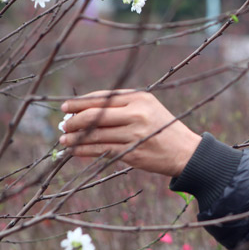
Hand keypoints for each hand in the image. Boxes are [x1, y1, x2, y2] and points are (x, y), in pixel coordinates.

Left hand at [58, 90, 200, 176]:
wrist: (185, 151)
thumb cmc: (162, 128)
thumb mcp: (148, 108)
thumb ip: (122, 105)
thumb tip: (85, 109)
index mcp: (139, 98)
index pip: (102, 97)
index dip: (80, 102)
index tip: (65, 107)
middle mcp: (136, 113)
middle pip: (95, 115)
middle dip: (74, 120)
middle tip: (63, 125)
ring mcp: (134, 133)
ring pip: (95, 134)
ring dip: (75, 138)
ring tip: (64, 140)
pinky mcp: (132, 152)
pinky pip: (101, 150)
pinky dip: (84, 150)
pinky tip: (75, 151)